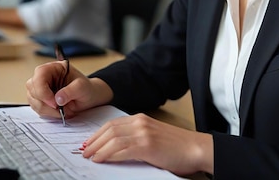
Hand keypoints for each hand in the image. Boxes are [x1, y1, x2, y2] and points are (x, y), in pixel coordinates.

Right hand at [25, 62, 112, 118]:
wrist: (89, 97)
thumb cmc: (86, 88)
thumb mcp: (82, 87)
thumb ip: (71, 91)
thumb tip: (58, 98)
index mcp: (54, 67)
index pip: (40, 75)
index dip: (43, 90)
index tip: (54, 103)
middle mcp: (45, 76)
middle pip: (33, 88)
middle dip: (45, 102)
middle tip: (59, 109)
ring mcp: (41, 87)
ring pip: (33, 99)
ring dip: (46, 109)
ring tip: (61, 111)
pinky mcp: (40, 99)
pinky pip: (36, 107)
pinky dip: (46, 112)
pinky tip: (57, 112)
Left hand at [83, 113, 213, 175]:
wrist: (196, 148)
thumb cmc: (177, 147)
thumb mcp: (153, 137)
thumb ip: (136, 138)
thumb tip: (116, 148)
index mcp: (141, 119)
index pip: (112, 124)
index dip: (97, 134)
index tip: (88, 143)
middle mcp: (140, 122)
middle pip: (109, 130)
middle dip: (93, 141)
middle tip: (83, 151)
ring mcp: (143, 133)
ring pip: (112, 139)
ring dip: (97, 149)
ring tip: (89, 157)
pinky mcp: (147, 145)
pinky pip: (121, 150)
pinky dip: (108, 155)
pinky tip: (101, 160)